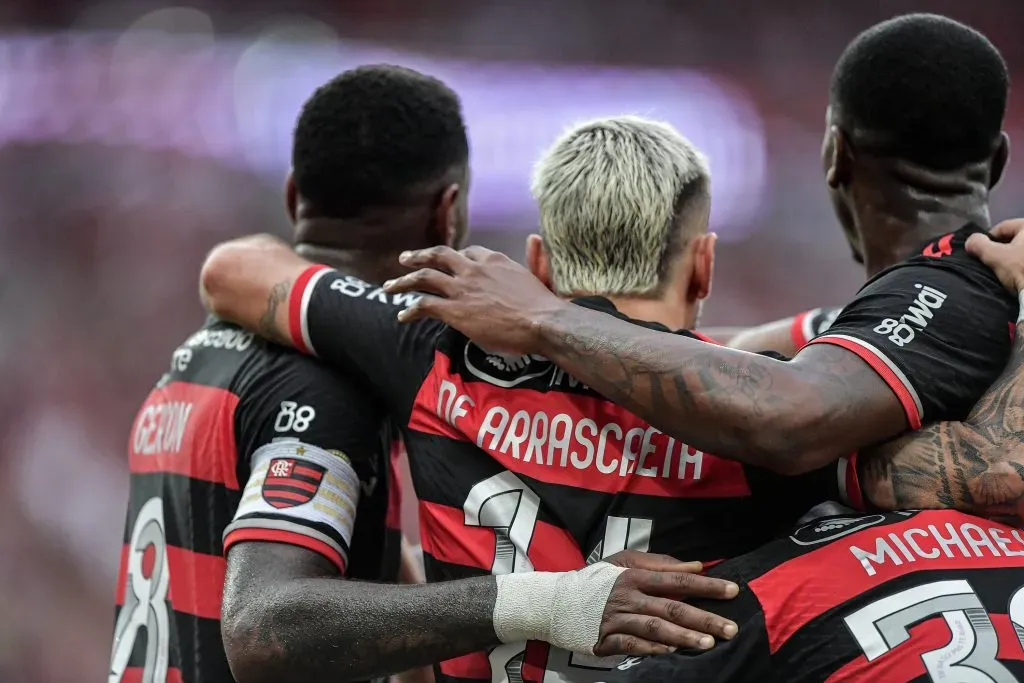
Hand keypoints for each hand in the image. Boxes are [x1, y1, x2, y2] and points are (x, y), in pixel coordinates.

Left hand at [384, 246, 565, 354]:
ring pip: (424, 278)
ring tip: (389, 287)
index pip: (468, 251)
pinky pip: (424, 306)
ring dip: (403, 281)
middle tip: (404, 259)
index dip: (457, 257)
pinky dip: (410, 310)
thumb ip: (534, 256)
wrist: (541, 321)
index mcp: (493, 259)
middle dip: (418, 256)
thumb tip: (535, 238)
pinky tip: (402, 316)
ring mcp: (461, 289)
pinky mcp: (455, 310)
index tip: (450, 264)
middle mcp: (473, 269)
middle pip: (438, 255)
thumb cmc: (544, 304)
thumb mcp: (539, 272)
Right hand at [596, 550, 738, 655]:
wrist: (557, 601)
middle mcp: (628, 597)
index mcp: (634, 575)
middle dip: (703, 618)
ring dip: (683, 636)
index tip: (732, 591)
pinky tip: (673, 651)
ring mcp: (616, 619)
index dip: (705, 585)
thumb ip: (660, 563)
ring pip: (655, 628)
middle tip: (731, 628)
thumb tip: (696, 566)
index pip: (676, 579)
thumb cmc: (598, 580)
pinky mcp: (606, 639)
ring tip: (709, 643)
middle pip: (671, 607)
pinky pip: (632, 645)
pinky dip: (653, 648)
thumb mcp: (624, 561)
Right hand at [966, 219, 1023, 292]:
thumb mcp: (995, 256)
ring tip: (1007, 271)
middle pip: (1015, 238)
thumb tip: (970, 241)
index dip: (987, 240)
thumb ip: (979, 245)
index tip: (981, 254)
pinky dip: (1022, 265)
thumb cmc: (1021, 269)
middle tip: (994, 263)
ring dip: (1014, 258)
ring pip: (1022, 250)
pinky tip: (1019, 275)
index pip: (1002, 227)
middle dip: (1002, 249)